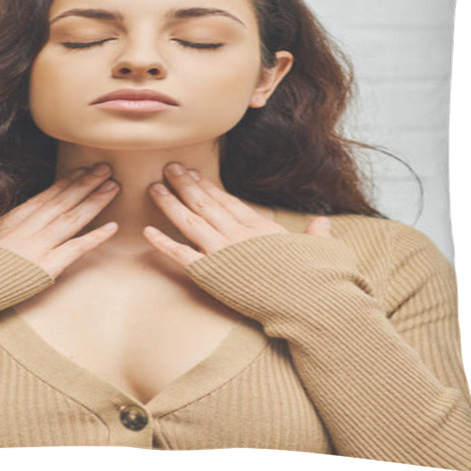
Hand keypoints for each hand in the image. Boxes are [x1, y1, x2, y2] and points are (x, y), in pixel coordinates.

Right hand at [0, 162, 119, 278]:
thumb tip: (1, 221)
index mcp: (8, 220)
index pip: (44, 196)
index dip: (66, 182)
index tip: (82, 170)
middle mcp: (25, 228)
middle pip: (62, 201)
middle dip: (86, 183)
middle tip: (106, 168)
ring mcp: (35, 247)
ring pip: (72, 218)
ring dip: (94, 201)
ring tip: (113, 186)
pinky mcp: (43, 268)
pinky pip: (75, 249)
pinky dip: (95, 238)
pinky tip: (112, 227)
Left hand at [143, 162, 333, 268]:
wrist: (310, 302)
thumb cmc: (319, 279)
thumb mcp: (322, 251)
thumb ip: (318, 236)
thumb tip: (324, 224)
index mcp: (261, 228)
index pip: (228, 201)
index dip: (209, 187)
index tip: (194, 173)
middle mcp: (238, 234)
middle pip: (205, 204)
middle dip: (184, 184)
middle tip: (168, 168)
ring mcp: (223, 252)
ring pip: (189, 221)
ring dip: (170, 203)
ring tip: (154, 187)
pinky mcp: (212, 274)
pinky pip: (181, 255)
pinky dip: (163, 244)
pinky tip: (146, 232)